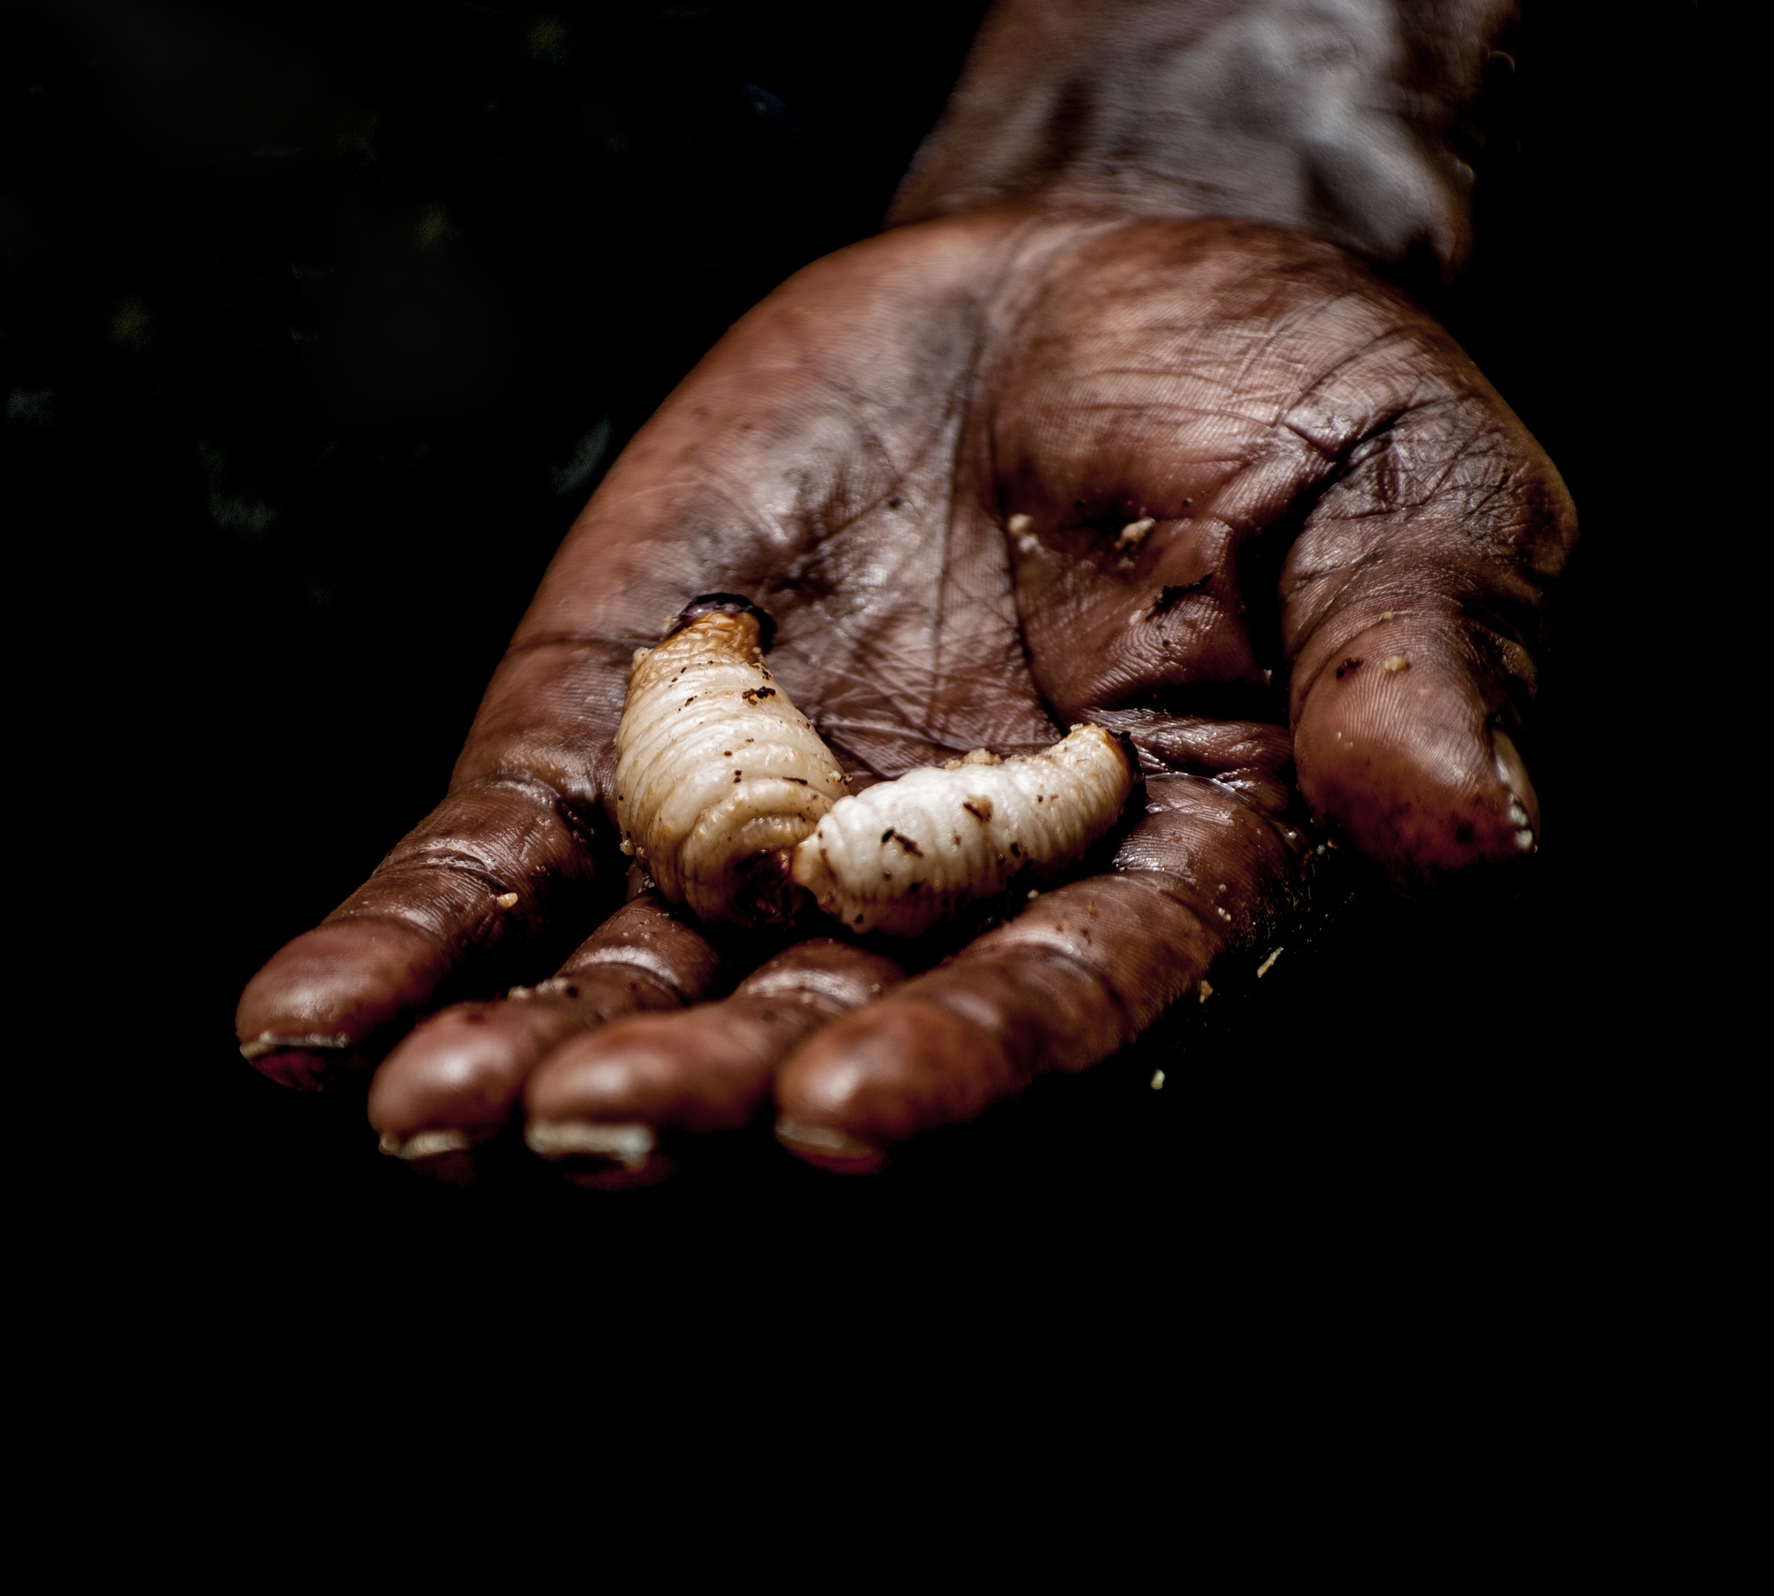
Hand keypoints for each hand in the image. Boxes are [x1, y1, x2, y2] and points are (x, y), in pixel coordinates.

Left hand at [235, 196, 1569, 1179]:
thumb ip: (1414, 670)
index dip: (961, 1067)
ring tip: (421, 1110)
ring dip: (522, 1060)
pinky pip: (496, 867)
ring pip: (627, 989)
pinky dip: (404, 944)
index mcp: (1152, 893)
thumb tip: (1471, 834)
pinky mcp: (619, 747)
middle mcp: (937, 911)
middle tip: (582, 1130)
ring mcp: (759, 842)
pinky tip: (302, 1034)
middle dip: (696, 1096)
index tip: (851, 1111)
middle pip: (807, 1038)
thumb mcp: (1413, 506)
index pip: (1058, 1010)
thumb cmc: (1296, 412)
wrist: (1093, 286)